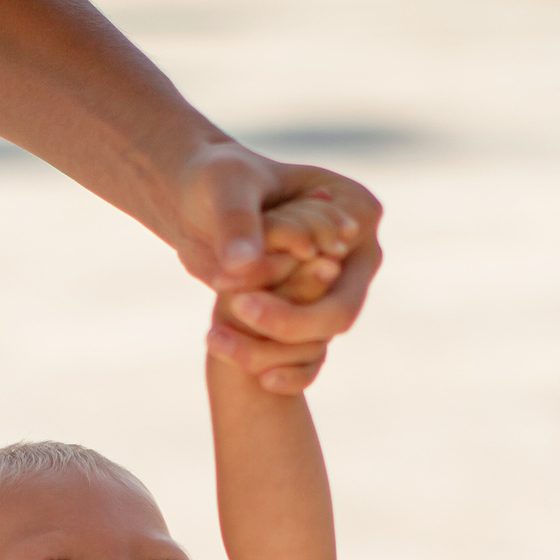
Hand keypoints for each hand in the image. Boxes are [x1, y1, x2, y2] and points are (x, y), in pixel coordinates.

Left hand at [170, 143, 381, 394]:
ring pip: (319, 342)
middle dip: (285, 323)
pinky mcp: (313, 317)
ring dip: (271, 350)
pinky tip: (257, 378)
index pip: (340, 262)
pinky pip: (310, 360)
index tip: (235, 279)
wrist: (201, 204)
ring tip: (215, 338)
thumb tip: (242, 266)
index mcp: (358, 211)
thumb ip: (238, 223)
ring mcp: (338, 290)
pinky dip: (284, 371)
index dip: (295, 281)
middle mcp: (358, 256)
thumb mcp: (225, 190)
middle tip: (234, 312)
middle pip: (338, 312)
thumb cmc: (218, 182)